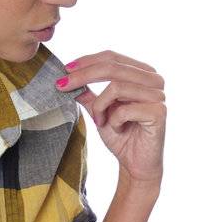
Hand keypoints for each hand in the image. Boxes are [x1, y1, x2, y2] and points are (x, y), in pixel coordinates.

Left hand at [57, 50, 165, 185]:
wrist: (136, 165)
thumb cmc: (122, 136)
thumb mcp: (100, 110)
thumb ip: (88, 92)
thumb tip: (67, 76)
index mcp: (143, 73)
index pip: (112, 57)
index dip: (87, 61)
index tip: (65, 69)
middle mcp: (154, 80)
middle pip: (113, 67)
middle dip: (83, 76)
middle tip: (62, 85)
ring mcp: (159, 95)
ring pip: (116, 87)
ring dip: (100, 106)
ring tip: (100, 121)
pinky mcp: (159, 112)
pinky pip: (124, 109)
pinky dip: (113, 121)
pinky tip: (118, 129)